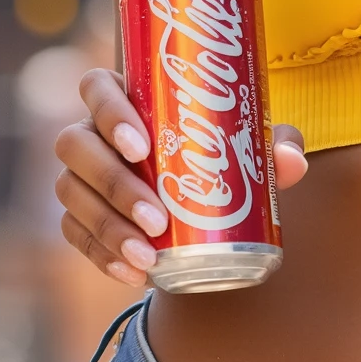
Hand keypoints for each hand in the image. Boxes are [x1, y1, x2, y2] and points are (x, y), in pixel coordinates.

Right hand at [55, 67, 307, 284]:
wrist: (201, 205)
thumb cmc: (220, 155)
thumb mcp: (249, 148)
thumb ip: (273, 146)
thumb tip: (290, 159)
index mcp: (125, 97)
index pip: (98, 87)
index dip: (110, 112)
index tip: (143, 148)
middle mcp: (92, 131)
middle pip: (76, 145)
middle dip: (114, 184)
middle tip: (157, 218)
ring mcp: (79, 174)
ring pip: (71, 192)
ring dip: (107, 226)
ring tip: (148, 255)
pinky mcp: (78, 215)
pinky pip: (74, 233)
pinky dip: (101, 255)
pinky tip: (132, 274)